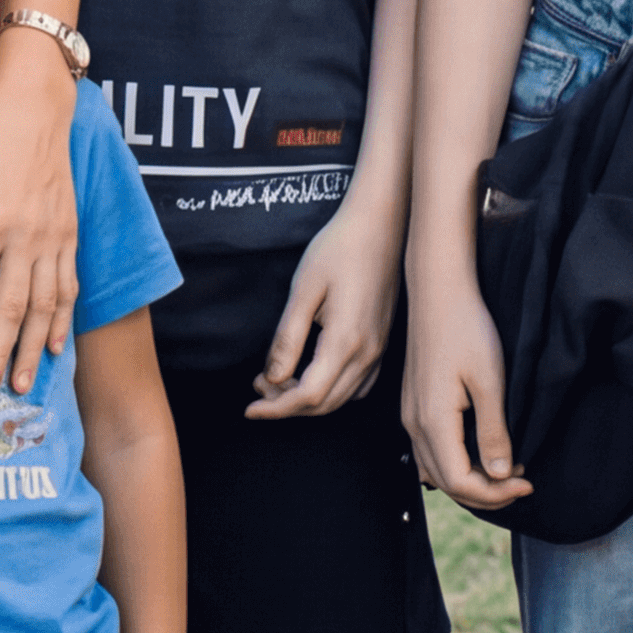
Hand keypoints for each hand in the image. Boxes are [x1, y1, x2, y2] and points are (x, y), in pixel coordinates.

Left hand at [0, 69, 82, 399]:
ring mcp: (55, 236)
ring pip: (47, 305)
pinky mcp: (70, 232)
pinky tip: (57, 345)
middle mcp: (29, 235)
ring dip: (35, 347)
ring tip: (24, 383)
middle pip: (13, 307)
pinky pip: (69, 285)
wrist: (36, 104)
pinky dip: (64, 319)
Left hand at [245, 197, 401, 419]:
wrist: (382, 224)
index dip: (275, 408)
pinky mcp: (383, 342)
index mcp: (345, 341)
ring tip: (276, 379)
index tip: (249, 408)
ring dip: (307, 399)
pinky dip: (331, 391)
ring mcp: (379, 350)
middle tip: (257, 385)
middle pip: (325, 404)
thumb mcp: (304, 290)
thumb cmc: (340, 248)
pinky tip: (311, 374)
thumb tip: (272, 378)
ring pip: (342, 398)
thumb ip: (287, 338)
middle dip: (286, 404)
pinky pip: (358, 385)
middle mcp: (367, 353)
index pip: (307, 395)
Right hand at [398, 261, 527, 506]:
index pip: (460, 481)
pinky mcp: (414, 405)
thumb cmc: (465, 327)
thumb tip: (501, 474)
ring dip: (472, 480)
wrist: (437, 291)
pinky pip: (431, 451)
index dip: (495, 494)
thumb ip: (493, 432)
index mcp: (433, 420)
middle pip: (447, 483)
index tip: (527, 483)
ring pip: (436, 470)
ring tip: (507, 471)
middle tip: (522, 483)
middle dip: (486, 493)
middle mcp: (414, 424)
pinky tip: (481, 453)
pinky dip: (457, 463)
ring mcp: (410, 415)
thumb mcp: (490, 381)